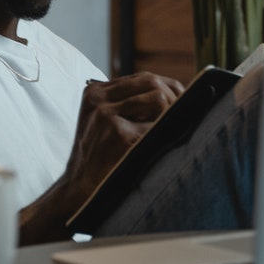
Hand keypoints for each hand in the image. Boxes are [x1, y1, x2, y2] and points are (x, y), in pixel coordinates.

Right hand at [64, 72, 185, 200]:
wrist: (79, 185)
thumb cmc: (98, 155)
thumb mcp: (103, 120)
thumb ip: (127, 104)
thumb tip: (173, 92)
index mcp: (95, 91)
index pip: (142, 78)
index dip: (167, 87)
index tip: (182, 100)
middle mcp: (98, 98)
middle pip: (151, 81)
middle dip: (174, 96)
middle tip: (185, 113)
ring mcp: (106, 114)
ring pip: (158, 98)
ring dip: (171, 114)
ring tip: (169, 129)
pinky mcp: (117, 134)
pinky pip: (157, 126)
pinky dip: (164, 134)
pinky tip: (161, 144)